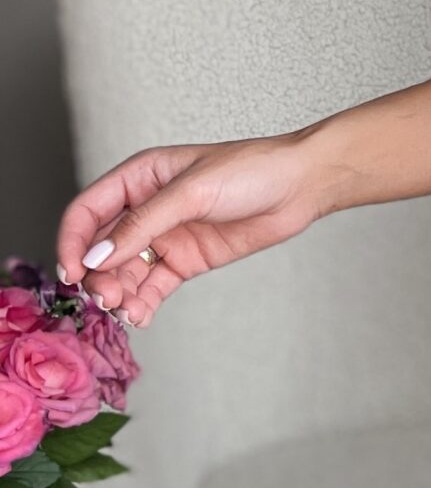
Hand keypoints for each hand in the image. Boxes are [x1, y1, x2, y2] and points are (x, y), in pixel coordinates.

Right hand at [56, 138, 324, 328]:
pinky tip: (141, 316)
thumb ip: (142, 225)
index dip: (73, 242)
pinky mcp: (186, 260)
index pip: (87, 211)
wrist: (301, 186)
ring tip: (125, 310)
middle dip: (97, 276)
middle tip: (105, 298)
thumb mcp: (192, 192)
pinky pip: (153, 286)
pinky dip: (142, 303)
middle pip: (101, 248)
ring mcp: (166, 236)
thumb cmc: (251, 170)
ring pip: (125, 272)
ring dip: (118, 294)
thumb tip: (96, 256)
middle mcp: (147, 208)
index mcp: (140, 178)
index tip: (74, 273)